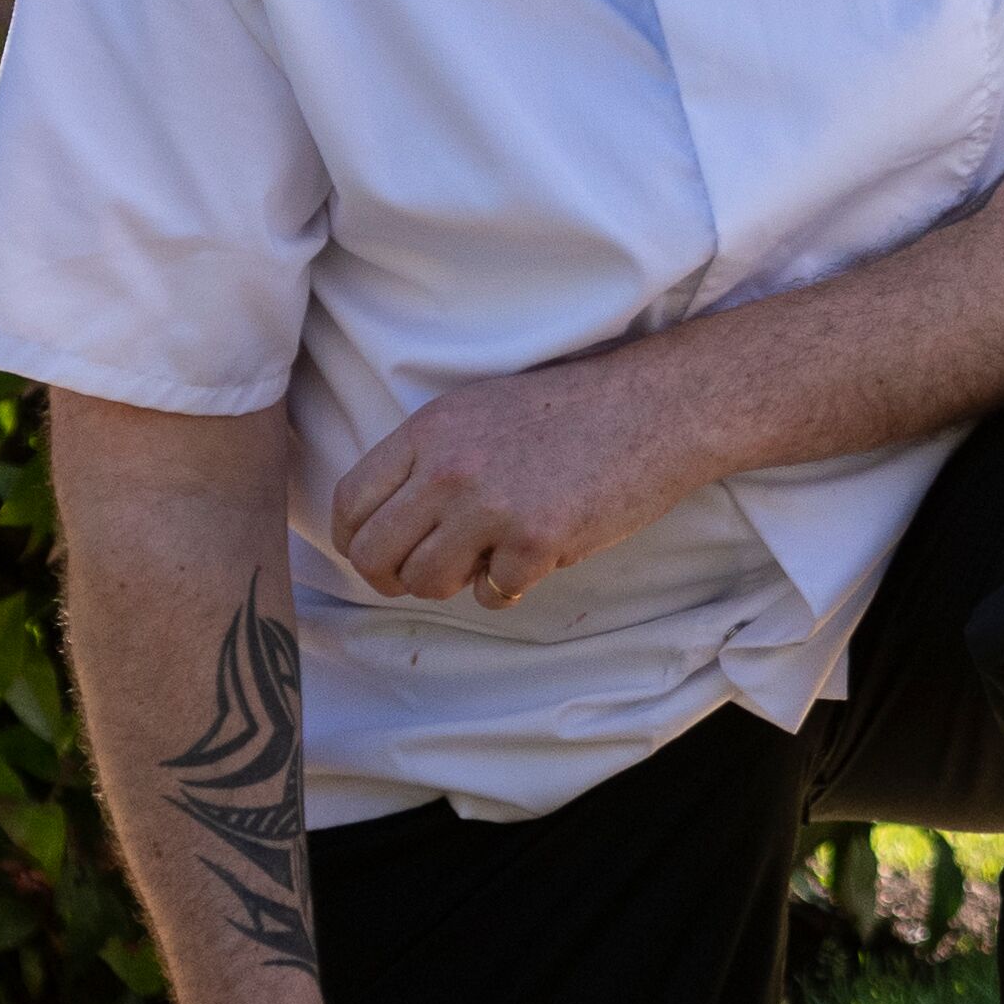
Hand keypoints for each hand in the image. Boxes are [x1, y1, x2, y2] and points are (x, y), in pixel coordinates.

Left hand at [330, 346, 712, 605]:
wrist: (651, 410)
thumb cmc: (570, 411)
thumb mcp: (479, 410)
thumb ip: (429, 456)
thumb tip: (387, 520)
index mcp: (429, 431)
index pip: (352, 502)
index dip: (353, 541)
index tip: (372, 554)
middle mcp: (450, 469)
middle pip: (375, 554)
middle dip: (390, 578)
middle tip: (417, 579)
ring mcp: (491, 507)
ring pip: (427, 582)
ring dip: (451, 584)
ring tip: (484, 562)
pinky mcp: (536, 541)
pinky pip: (492, 594)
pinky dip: (509, 587)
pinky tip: (533, 559)